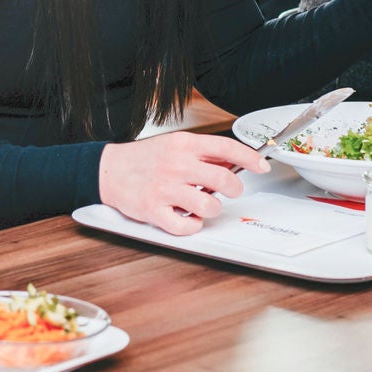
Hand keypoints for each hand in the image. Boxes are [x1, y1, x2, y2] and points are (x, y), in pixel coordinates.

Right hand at [98, 133, 262, 235]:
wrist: (108, 170)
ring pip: (209, 206)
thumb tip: (234, 162)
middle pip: (225, 180)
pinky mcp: (154, 211)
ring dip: (211, 209)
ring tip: (201, 205)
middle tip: (229, 191)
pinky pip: (187, 227)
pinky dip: (192, 226)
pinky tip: (187, 218)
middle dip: (234, 189)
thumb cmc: (144, 159)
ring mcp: (165, 188)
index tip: (263, 166)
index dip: (251, 158)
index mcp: (184, 144)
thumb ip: (203, 153)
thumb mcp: (174, 145)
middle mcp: (176, 164)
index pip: (227, 148)